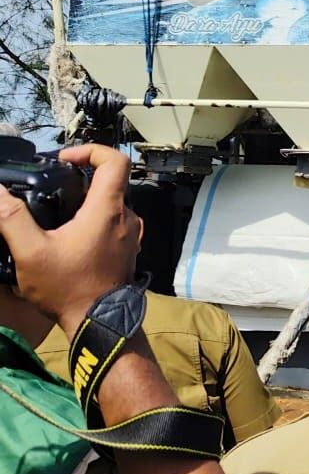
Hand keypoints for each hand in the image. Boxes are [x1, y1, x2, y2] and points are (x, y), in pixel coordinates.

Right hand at [0, 144, 141, 334]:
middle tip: (55, 184)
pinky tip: (71, 235)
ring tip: (59, 212)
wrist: (100, 323)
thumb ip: (11, 218)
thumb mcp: (31, 252)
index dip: (90, 150)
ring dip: (89, 199)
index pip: (114, 161)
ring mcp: (132, 235)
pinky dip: (97, 218)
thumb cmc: (69, 288)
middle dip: (84, 176)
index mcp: (108, 209)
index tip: (65, 159)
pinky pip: (116, 222)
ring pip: (114, 203)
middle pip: (113, 180)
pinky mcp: (129, 250)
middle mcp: (128, 217)